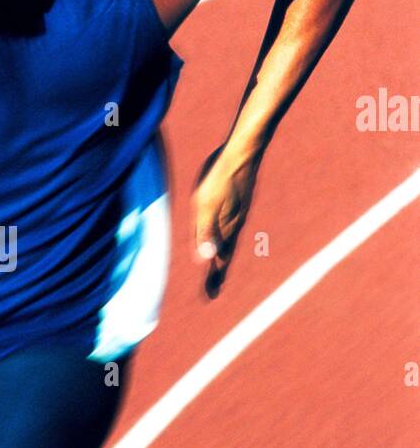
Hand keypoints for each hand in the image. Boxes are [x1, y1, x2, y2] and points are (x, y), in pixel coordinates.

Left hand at [191, 143, 262, 297]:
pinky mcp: (238, 201)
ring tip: (218, 267)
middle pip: (225, 254)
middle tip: (213, 290)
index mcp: (226, 229)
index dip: (213, 278)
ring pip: (229, 240)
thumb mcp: (205, 205)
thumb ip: (205, 231)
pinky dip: (226, 237)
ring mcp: (238, 212)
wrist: (243, 150)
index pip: (219, 260)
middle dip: (218, 272)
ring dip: (222, 256)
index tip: (210, 297)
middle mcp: (235, 224)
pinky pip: (231, 226)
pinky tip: (225, 233)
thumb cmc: (220, 177)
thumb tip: (205, 260)